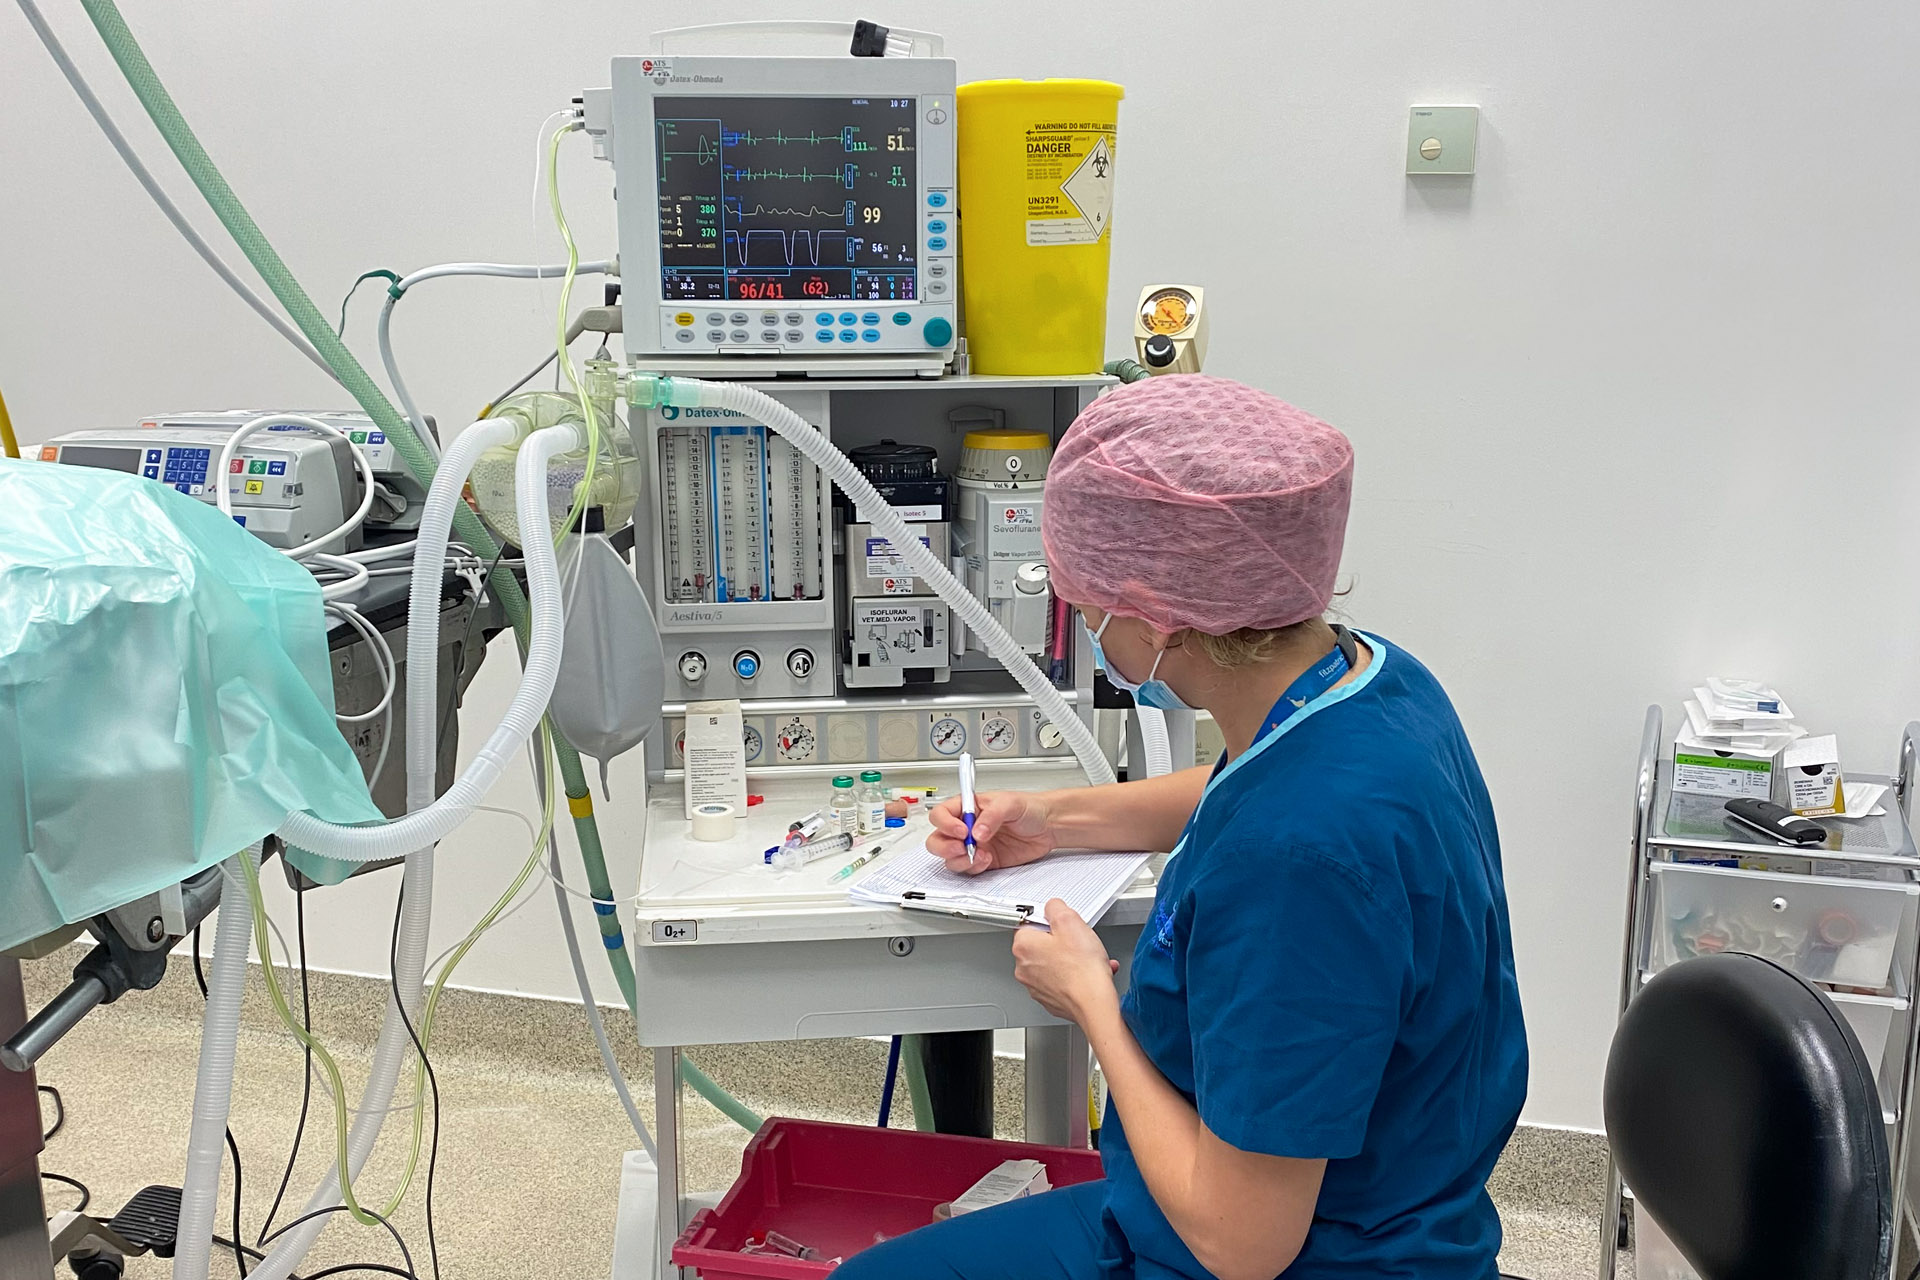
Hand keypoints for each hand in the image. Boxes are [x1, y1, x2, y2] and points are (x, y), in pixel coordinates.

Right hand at [928, 790, 1055, 874]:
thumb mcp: (1010, 804)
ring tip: (980, 854)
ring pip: (950, 858)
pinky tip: (987, 860)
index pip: (941, 815)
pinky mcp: (983, 861)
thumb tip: (976, 831)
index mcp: (967, 807)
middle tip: (962, 847)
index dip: (945, 824)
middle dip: (945, 847)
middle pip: (938, 839)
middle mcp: (965, 827)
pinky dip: (973, 867)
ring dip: (960, 860)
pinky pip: (968, 868)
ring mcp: (973, 845)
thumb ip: (991, 816)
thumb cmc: (1029, 808)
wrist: (1048, 826)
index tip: (962, 830)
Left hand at [1012, 900, 1120, 1023]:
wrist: (1095, 1004)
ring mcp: (1036, 986)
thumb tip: (1052, 907)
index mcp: (1023, 946)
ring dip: (1072, 958)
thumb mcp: (1070, 921)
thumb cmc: (1082, 970)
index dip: (1050, 921)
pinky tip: (1090, 972)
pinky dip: (1075, 975)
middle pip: (1041, 944)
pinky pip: (1062, 979)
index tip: (1062, 924)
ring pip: (1054, 962)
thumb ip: (1056, 907)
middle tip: (1078, 941)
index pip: (1029, 923)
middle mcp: (1024, 968)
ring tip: (1088, 958)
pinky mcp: (1050, 998)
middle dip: (1062, 941)